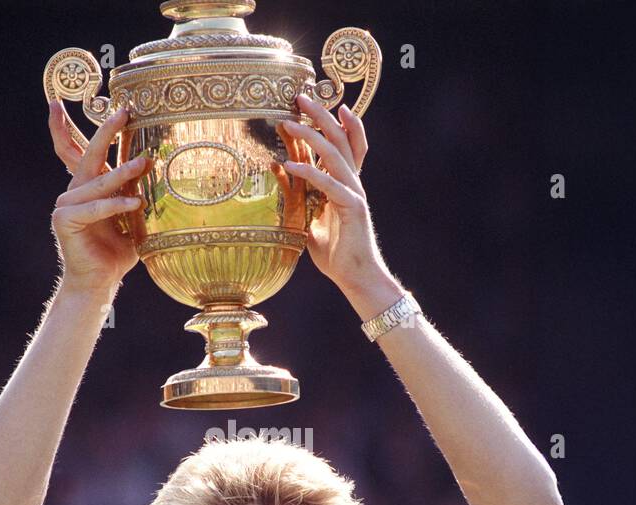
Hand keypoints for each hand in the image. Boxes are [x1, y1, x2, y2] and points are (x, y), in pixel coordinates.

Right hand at [47, 100, 149, 291]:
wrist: (99, 282)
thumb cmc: (117, 252)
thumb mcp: (132, 217)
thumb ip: (137, 194)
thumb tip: (159, 169)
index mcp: (89, 188)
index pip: (84, 151)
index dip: (82, 127)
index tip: (95, 103)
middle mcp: (74, 191)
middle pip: (89, 155)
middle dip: (107, 132)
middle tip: (123, 112)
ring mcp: (66, 205)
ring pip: (97, 182)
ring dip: (123, 173)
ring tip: (145, 162)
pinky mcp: (64, 220)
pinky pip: (94, 208)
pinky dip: (116, 205)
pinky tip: (136, 203)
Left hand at [277, 92, 390, 296]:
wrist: (356, 277)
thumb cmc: (335, 252)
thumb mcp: (309, 219)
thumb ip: (299, 195)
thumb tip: (280, 174)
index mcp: (346, 184)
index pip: (346, 144)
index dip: (337, 121)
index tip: (319, 102)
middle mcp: (353, 183)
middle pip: (340, 139)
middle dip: (321, 115)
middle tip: (300, 96)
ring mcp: (354, 193)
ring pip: (334, 155)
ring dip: (310, 135)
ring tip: (289, 122)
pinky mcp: (351, 207)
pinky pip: (328, 184)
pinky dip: (308, 172)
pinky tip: (289, 164)